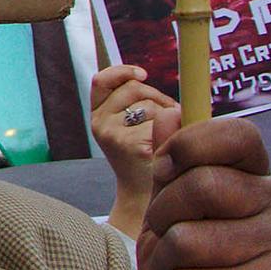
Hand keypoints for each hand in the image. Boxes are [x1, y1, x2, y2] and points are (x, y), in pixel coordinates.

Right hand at [88, 65, 175, 238]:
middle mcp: (100, 124)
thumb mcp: (130, 126)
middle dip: (157, 96)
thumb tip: (144, 75)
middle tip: (168, 114)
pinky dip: (173, 130)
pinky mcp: (134, 146)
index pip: (101, 80)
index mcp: (97, 116)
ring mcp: (114, 136)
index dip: (122, 71)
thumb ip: (133, 101)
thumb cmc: (146, 156)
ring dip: (168, 113)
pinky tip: (170, 147)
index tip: (144, 74)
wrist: (146, 197)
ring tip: (170, 134)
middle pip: (134, 88)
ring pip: (151, 105)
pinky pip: (163, 121)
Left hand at [138, 107, 270, 269]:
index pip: (236, 134)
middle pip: (198, 185)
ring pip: (185, 238)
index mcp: (259, 184)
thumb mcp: (172, 218)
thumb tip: (166, 114)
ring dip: (164, 267)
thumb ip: (171, 168)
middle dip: (162, 218)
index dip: (190, 145)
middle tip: (172, 247)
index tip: (169, 169)